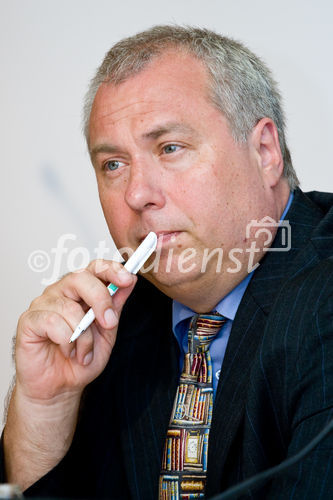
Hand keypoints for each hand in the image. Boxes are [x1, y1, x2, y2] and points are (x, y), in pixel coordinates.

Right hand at [15, 259, 135, 401]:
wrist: (60, 387)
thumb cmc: (80, 359)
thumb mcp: (107, 332)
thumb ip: (115, 306)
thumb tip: (131, 282)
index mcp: (82, 291)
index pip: (95, 268)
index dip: (112, 269)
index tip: (128, 279)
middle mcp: (61, 292)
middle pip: (81, 278)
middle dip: (101, 300)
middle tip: (108, 323)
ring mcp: (44, 303)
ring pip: (69, 307)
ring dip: (83, 336)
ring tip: (82, 352)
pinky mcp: (30, 319)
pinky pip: (52, 322)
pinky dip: (66, 341)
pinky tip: (66, 351)